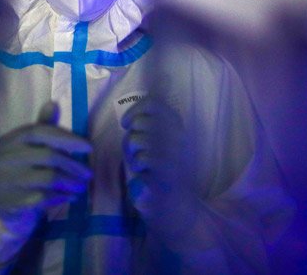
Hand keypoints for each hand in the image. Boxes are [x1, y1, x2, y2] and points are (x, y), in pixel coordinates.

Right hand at [0, 101, 92, 237]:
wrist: (5, 213)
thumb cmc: (22, 176)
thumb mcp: (30, 150)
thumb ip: (42, 129)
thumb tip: (53, 103)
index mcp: (7, 141)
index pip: (39, 131)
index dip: (66, 137)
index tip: (88, 147)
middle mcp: (1, 159)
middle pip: (47, 155)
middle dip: (74, 164)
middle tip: (88, 174)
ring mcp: (3, 182)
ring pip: (48, 177)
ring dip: (71, 182)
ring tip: (82, 187)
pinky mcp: (10, 203)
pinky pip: (44, 197)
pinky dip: (62, 196)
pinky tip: (70, 197)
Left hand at [121, 97, 199, 237]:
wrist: (175, 203)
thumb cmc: (159, 171)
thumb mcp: (154, 143)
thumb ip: (146, 127)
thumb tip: (129, 116)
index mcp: (177, 126)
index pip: (153, 103)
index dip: (134, 110)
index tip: (127, 123)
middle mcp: (179, 135)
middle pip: (141, 121)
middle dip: (132, 137)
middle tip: (138, 152)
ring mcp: (175, 151)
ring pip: (137, 139)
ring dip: (133, 154)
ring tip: (143, 165)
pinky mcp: (168, 168)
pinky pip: (141, 158)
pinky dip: (138, 167)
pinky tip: (146, 174)